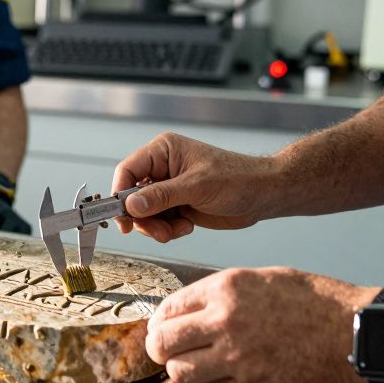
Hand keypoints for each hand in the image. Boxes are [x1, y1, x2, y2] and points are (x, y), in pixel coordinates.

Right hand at [112, 132, 275, 242]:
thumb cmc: (237, 179)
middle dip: (143, 217)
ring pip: (144, 213)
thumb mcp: (196, 187)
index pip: (128, 171)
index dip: (120, 194)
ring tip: (177, 230)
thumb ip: (161, 196)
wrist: (263, 195)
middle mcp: (162, 168)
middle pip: (132, 196)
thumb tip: (131, 206)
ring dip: (157, 227)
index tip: (121, 217)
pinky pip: (158, 221)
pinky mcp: (177, 205)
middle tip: (158, 232)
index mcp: (163, 151)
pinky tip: (187, 226)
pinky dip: (168, 230)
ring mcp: (169, 188)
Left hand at [146, 267, 373, 382]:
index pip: (169, 307)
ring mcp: (238, 359)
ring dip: (182, 369)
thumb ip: (224, 294)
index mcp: (227, 290)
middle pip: (164, 342)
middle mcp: (226, 323)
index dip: (160, 321)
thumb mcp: (264, 279)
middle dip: (159, 347)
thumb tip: (192, 309)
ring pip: (181, 372)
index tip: (161, 327)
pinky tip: (231, 375)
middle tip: (164, 350)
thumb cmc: (318, 304)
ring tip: (194, 364)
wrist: (356, 334)